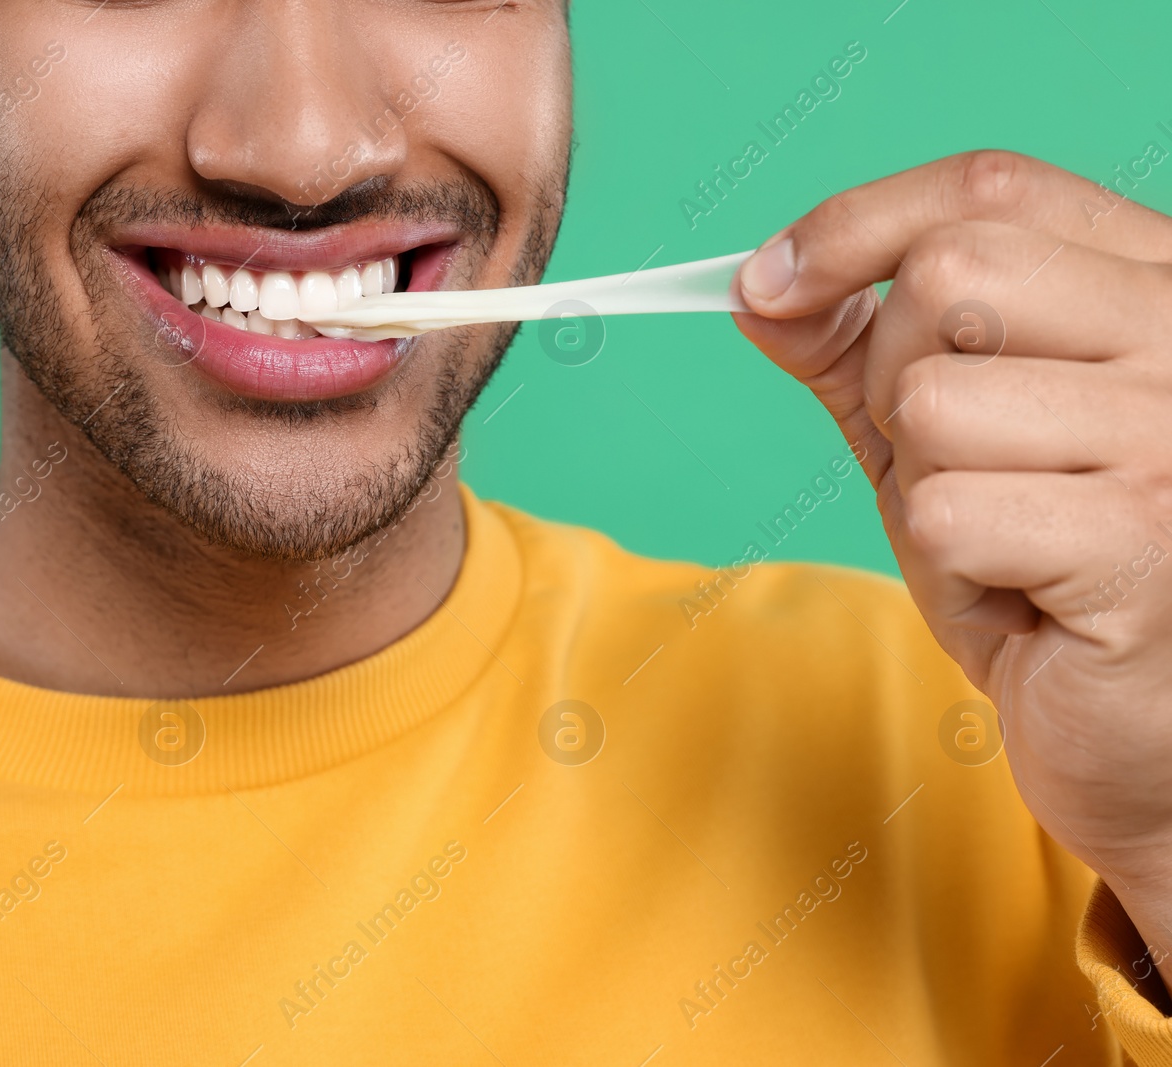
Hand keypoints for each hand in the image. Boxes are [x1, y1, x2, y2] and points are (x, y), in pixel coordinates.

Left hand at [733, 150, 1171, 974]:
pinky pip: (947, 514)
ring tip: (1005, 546)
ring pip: (934, 402)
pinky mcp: (1142, 543)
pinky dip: (950, 570)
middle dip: (895, 383)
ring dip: (926, 492)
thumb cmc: (1047, 577)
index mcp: (1155, 286)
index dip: (858, 224)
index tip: (770, 282)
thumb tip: (761, 285)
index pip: (992, 188)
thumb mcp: (947, 439)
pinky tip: (1025, 603)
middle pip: (950, 279)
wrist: (1140, 733)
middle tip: (955, 470)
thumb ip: (860, 351)